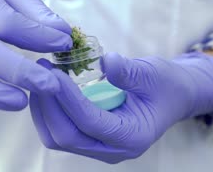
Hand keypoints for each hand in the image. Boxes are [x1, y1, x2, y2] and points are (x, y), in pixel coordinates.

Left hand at [30, 52, 212, 162]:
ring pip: (58, 137)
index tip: (53, 73)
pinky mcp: (91, 138)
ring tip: (39, 76)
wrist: (174, 95)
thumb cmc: (167, 85)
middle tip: (38, 72)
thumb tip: (105, 62)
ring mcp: (100, 147)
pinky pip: (61, 130)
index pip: (90, 122)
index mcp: (132, 137)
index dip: (68, 99)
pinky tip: (48, 86)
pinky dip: (49, 110)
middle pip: (66, 137)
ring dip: (43, 109)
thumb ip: (129, 72)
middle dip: (48, 106)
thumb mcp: (153, 73)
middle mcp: (113, 150)